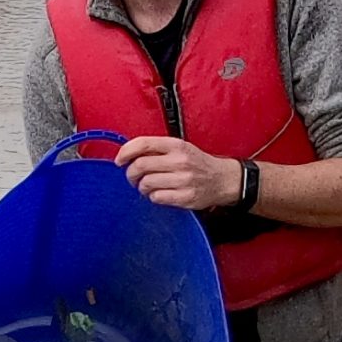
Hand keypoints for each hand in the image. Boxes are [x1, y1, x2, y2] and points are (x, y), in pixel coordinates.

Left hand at [115, 135, 244, 212]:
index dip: (126, 152)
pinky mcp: (185, 197)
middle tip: (133, 177)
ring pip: (146, 183)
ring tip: (148, 186)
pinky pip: (157, 197)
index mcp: (176, 145)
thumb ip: (156, 149)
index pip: (143, 143)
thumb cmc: (196, 163)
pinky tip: (159, 193)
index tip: (119, 160)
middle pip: (140, 166)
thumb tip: (128, 154)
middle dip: (131, 174)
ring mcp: (183, 180)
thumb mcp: (179, 148)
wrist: (222, 179)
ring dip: (142, 187)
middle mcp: (180, 161)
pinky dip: (153, 197)